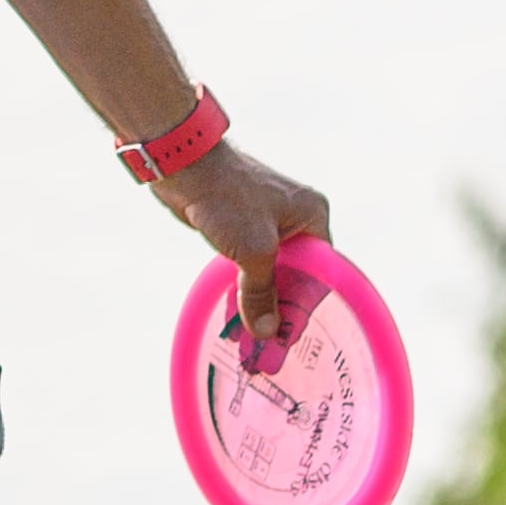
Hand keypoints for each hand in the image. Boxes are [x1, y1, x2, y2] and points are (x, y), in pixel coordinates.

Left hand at [163, 144, 335, 348]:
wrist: (183, 163)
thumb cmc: (227, 199)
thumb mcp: (253, 250)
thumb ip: (262, 291)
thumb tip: (266, 332)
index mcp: (312, 215)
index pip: (322, 269)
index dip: (307, 302)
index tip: (293, 333)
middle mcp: (295, 217)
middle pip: (296, 272)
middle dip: (283, 304)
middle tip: (272, 341)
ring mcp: (267, 221)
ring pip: (270, 270)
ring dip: (260, 297)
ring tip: (253, 335)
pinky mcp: (241, 225)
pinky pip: (250, 263)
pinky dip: (244, 284)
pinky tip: (236, 311)